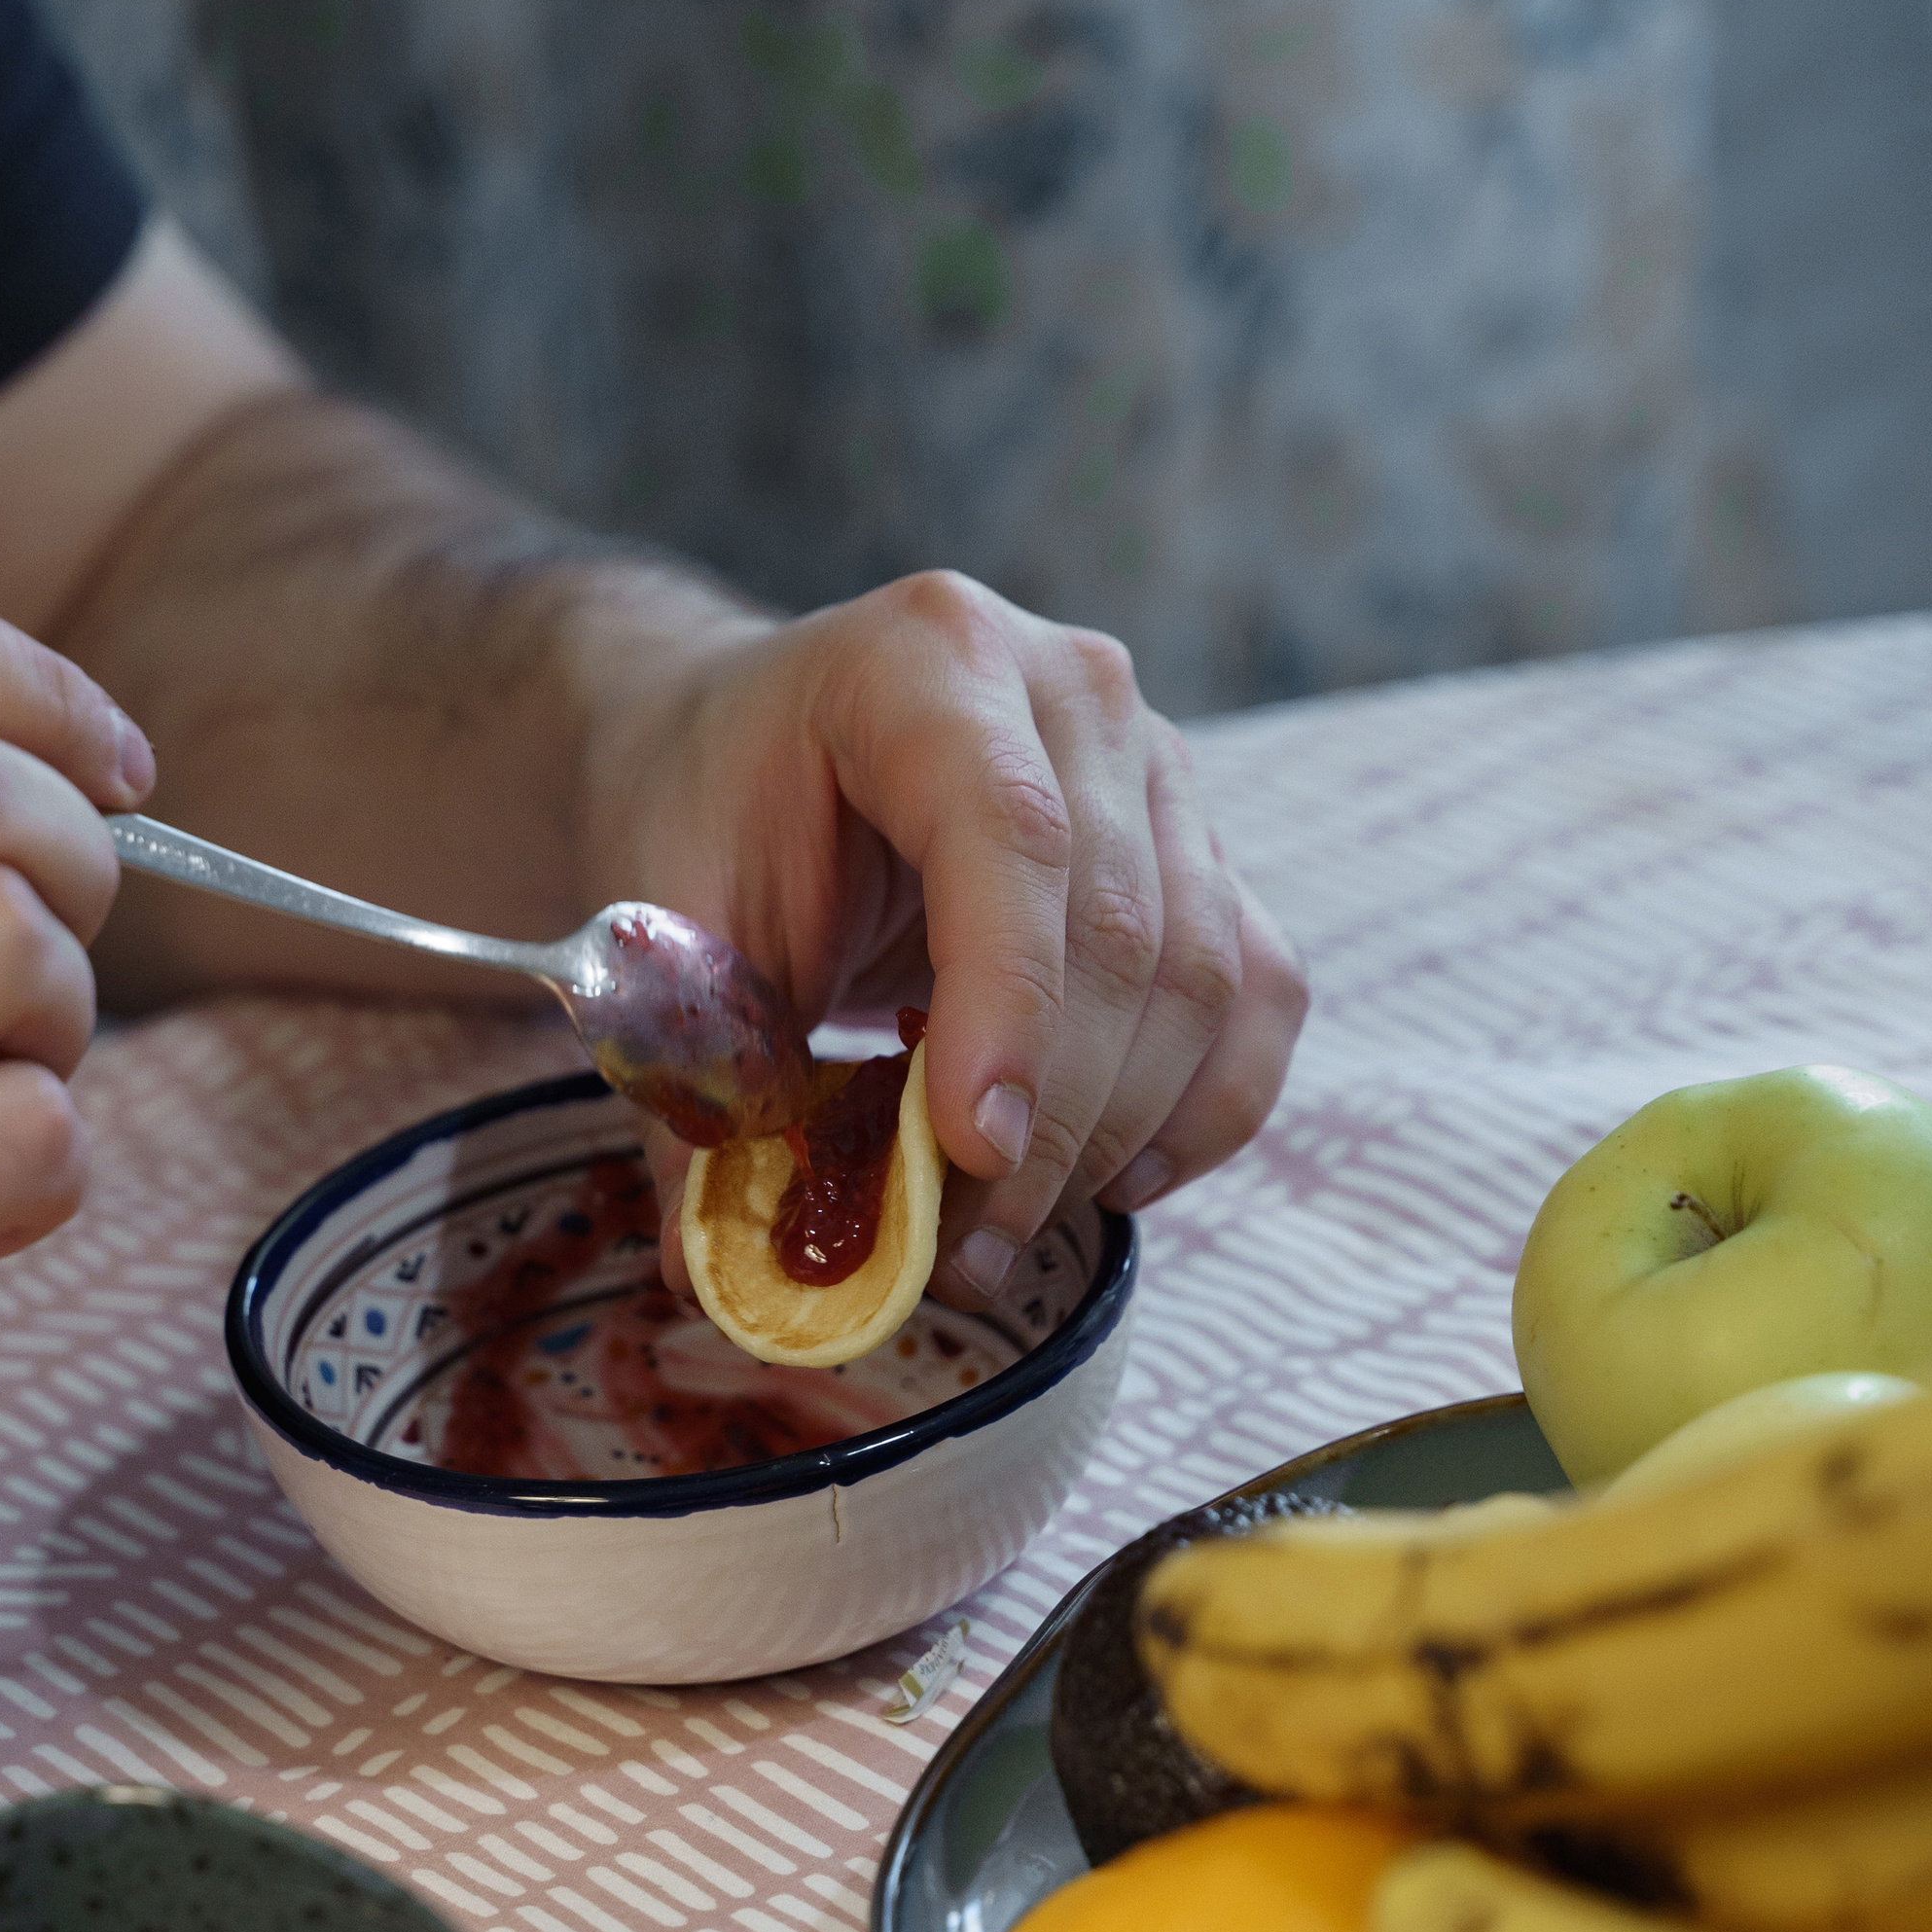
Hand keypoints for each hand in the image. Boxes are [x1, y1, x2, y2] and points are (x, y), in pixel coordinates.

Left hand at [593, 571, 1306, 1297]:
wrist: (756, 745)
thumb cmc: (709, 820)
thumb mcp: (672, 933)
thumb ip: (699, 1085)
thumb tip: (715, 1271)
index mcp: (927, 659)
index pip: (1008, 832)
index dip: (1007, 1006)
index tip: (972, 1153)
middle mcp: (1073, 689)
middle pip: (1119, 924)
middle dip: (1052, 1117)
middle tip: (961, 1250)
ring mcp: (1158, 765)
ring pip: (1203, 976)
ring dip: (1117, 1134)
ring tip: (1001, 1233)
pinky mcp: (1201, 853)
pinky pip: (1258, 996)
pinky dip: (1202, 1111)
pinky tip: (1112, 1180)